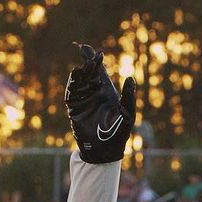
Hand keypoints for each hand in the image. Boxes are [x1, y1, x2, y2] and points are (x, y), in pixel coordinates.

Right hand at [65, 44, 135, 163]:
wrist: (105, 152)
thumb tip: (130, 78)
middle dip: (85, 62)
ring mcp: (83, 101)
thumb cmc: (119, 134)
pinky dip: (72, 86)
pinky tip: (74, 77)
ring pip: (78, 82)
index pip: (99, 72)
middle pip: (87, 73)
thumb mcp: (128, 115)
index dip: (95, 60)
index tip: (91, 50)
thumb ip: (129, 97)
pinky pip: (71, 95)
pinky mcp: (75, 110)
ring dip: (79, 73)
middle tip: (83, 49)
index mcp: (107, 92)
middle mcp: (94, 94)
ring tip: (82, 66)